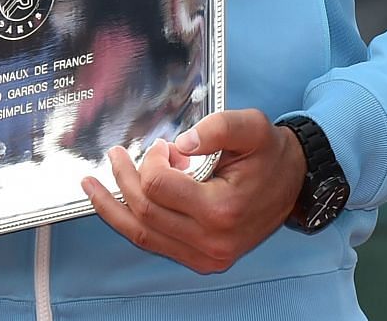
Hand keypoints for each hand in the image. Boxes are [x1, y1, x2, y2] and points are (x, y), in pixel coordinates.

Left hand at [82, 109, 306, 273]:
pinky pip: (155, 243)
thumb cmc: (271, 155)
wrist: (295, 184)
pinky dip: (131, 223)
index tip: (163, 146)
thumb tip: (178, 145)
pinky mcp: (201, 259)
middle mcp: (210, 241)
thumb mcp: (252, 127)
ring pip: (142, 234)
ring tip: (92, 186)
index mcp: (222, 209)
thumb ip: (216, 128)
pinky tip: (116, 205)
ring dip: (114, 208)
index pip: (160, 188)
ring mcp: (205, 255)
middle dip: (125, 180)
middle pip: (146, 211)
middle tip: (116, 156)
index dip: (152, 161)